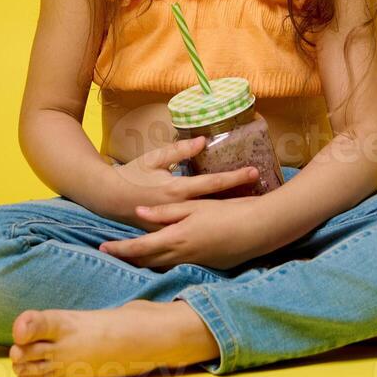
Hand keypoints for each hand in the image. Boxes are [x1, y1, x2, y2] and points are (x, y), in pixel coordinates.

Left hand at [99, 194, 270, 270]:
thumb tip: (139, 214)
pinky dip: (162, 264)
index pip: (139, 248)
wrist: (258, 230)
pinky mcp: (205, 266)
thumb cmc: (228, 212)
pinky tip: (159, 258)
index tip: (103, 247)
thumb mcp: (194, 207)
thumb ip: (165, 213)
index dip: (120, 249)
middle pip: (146, 261)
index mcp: (176, 238)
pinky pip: (176, 266)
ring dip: (143, 263)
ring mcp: (194, 263)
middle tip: (110, 254)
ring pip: (160, 266)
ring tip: (128, 257)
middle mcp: (182, 255)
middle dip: (127, 258)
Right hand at [108, 135, 261, 230]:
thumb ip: (178, 151)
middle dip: (241, 200)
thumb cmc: (132, 174)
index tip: (255, 172)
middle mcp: (180, 210)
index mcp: (176, 190)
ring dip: (231, 216)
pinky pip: (197, 232)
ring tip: (255, 214)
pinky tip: (230, 229)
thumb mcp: (154, 158)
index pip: (212, 183)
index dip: (234, 177)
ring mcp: (176, 226)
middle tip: (265, 195)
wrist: (110, 199)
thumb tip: (202, 141)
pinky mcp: (173, 235)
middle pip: (218, 205)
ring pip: (210, 222)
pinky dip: (215, 229)